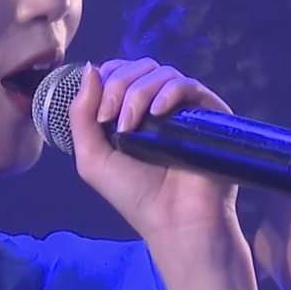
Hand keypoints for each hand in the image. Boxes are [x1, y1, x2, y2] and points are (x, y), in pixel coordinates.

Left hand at [67, 58, 239, 244]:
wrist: (175, 222)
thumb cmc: (135, 195)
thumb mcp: (93, 158)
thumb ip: (80, 114)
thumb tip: (89, 68)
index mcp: (134, 111)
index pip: (121, 71)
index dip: (107, 78)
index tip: (99, 111)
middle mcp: (160, 104)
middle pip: (139, 68)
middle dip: (118, 86)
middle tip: (109, 118)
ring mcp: (186, 107)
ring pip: (161, 73)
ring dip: (138, 92)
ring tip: (129, 125)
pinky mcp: (210, 112)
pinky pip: (188, 85)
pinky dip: (168, 92)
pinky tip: (156, 113)